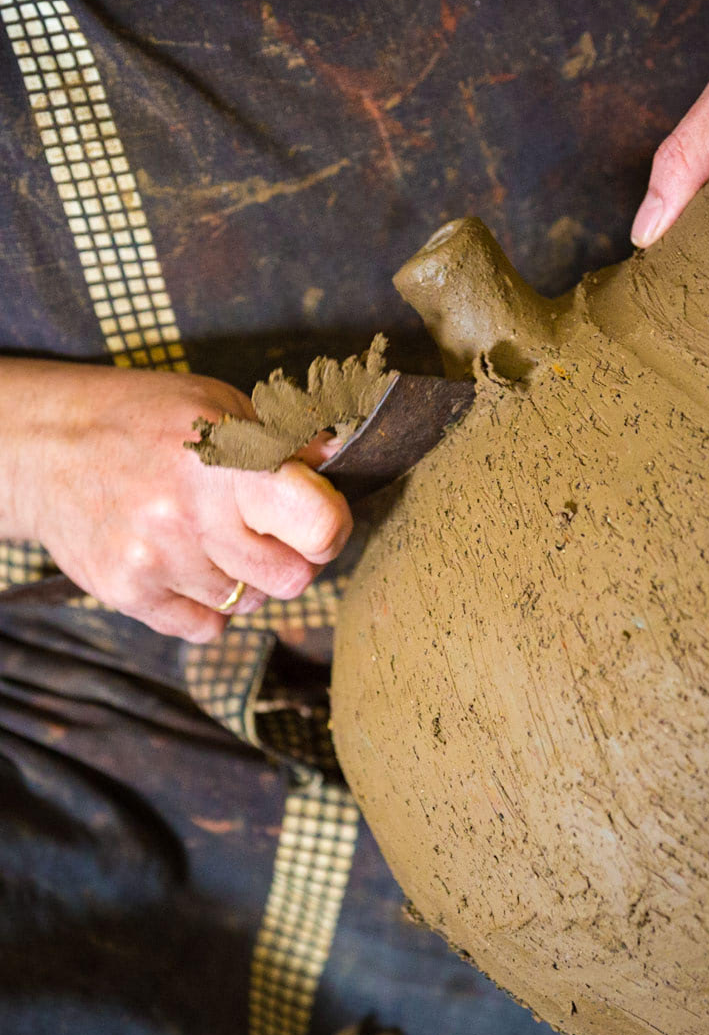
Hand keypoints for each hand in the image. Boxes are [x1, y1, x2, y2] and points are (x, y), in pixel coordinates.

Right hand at [2, 360, 351, 641]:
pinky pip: (206, 628)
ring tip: (209, 535)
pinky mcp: (129, 593)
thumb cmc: (141, 420)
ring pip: (249, 604)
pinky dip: (207, 605)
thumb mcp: (215, 406)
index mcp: (225, 460)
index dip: (331, 526)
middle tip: (265, 530)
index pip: (317, 524)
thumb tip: (337, 459)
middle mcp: (191, 515)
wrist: (46, 447)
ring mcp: (157, 559)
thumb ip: (282, 440)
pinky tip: (186, 565)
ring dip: (242, 578)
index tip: (320, 516)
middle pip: (292, 579)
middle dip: (291, 558)